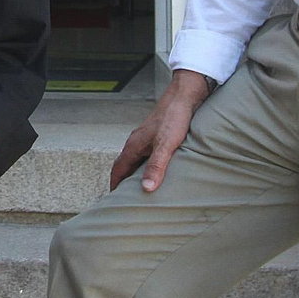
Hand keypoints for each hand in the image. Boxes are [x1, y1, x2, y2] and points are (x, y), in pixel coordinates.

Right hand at [111, 69, 210, 191]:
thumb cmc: (174, 118)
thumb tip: (146, 188)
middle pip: (124, 166)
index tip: (114, 201)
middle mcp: (136, 142)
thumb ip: (156, 166)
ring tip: (140, 188)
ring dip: (134, 173)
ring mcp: (145, 138)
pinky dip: (145, 165)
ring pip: (135, 160)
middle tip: (126, 198)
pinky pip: (145, 154)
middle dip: (122, 182)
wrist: (183, 96)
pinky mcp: (155, 135)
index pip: (117, 170)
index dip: (115, 186)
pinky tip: (156, 169)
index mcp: (133, 146)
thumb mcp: (166, 145)